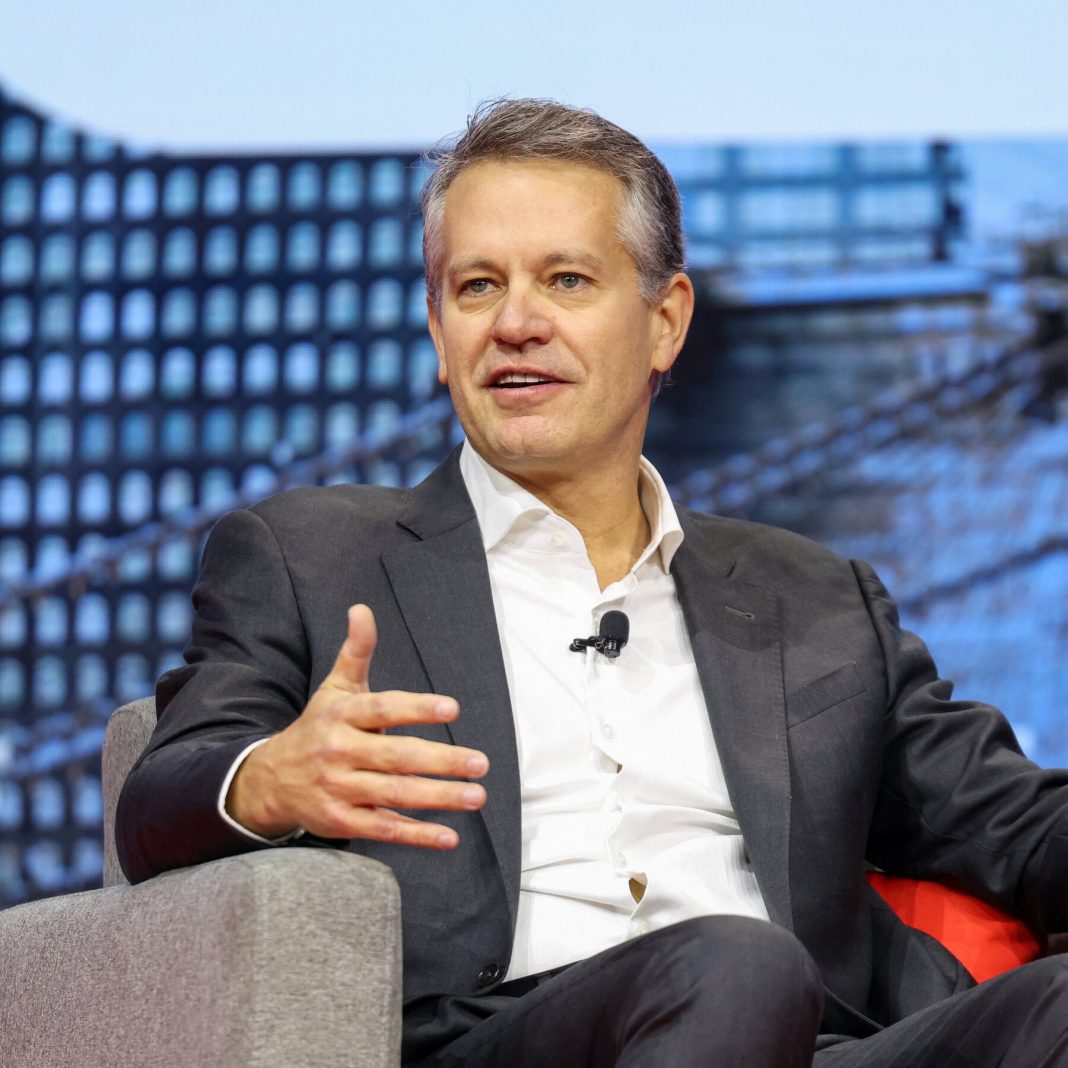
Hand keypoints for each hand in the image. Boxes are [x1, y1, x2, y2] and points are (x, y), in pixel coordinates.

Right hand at [226, 603, 487, 848]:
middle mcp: (339, 751)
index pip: (384, 709)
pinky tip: (449, 836)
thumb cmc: (319, 727)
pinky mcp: (340, 821)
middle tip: (481, 763)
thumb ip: (356, 652)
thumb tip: (362, 609)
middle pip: (397, 756)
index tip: (453, 709)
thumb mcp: (335, 689)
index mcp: (343, 714)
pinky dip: (417, 835)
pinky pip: (383, 828)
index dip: (418, 708)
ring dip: (439, 797)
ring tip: (477, 796)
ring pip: (395, 794)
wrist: (271, 779)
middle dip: (442, 761)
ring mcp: (339, 788)